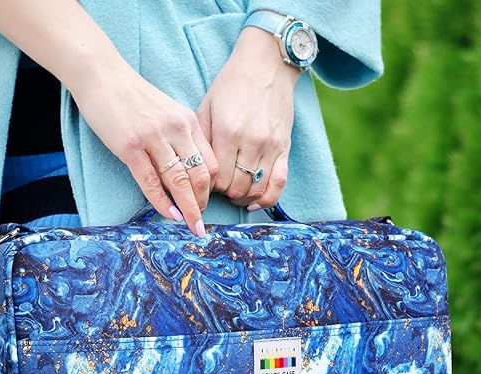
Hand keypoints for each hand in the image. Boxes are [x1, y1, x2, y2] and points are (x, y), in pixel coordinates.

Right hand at [69, 58, 218, 235]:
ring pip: (179, 182)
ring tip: (192, 225)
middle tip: (200, 222)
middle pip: (200, 175)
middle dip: (203, 204)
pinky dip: (163, 203)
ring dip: (188, 208)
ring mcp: (153, 138)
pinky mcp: (130, 147)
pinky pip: (152, 182)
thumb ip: (181, 139)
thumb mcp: (167, 113)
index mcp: (188, 122)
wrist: (101, 75)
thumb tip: (188, 174)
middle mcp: (176, 130)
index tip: (207, 203)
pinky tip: (170, 215)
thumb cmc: (133, 98)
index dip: (212, 189)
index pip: (211, 163)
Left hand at [196, 26, 300, 210]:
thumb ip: (201, 141)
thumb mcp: (207, 107)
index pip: (217, 178)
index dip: (208, 186)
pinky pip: (279, 184)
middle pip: (236, 188)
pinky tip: (255, 202)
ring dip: (243, 198)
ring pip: (255, 190)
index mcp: (228, 132)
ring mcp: (271, 147)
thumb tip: (195, 171)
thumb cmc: (231, 85)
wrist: (266, 64)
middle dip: (224, 193)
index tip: (206, 181)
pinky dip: (266, 199)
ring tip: (234, 192)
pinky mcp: (285, 149)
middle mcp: (251, 142)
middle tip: (219, 186)